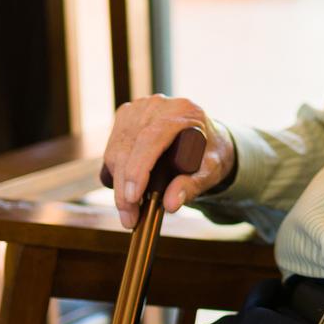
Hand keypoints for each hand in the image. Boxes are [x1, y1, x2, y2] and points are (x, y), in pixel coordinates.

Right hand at [101, 94, 235, 228]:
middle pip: (130, 146)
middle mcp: (158, 105)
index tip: (133, 198)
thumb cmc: (210, 155)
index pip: (151, 137)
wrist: (206, 140)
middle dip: (125, 187)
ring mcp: (139, 108)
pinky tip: (125, 191)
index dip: (138, 169)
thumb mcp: (211, 172)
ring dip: (118, 183)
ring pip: (116, 149)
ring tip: (128, 212)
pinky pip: (112, 148)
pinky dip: (115, 172)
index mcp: (182, 111)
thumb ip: (193, 186)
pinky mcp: (126, 116)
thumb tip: (170, 204)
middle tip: (130, 218)